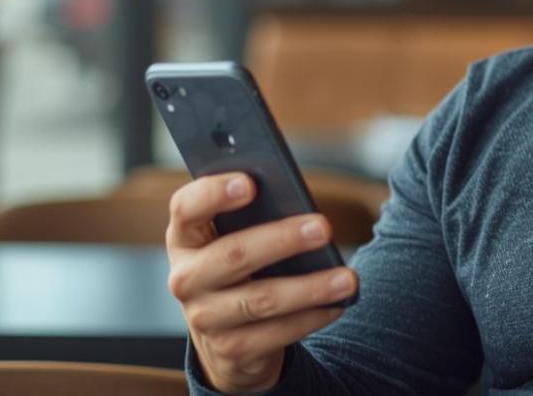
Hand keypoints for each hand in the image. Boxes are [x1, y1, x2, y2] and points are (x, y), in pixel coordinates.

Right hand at [166, 173, 359, 393]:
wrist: (225, 333)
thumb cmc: (239, 264)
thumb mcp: (236, 236)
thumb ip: (254, 214)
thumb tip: (298, 204)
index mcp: (185, 238)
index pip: (186, 208)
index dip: (213, 194)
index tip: (250, 183)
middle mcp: (186, 278)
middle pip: (234, 255)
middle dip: (282, 240)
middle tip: (323, 227)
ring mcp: (204, 318)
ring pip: (262, 300)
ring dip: (310, 288)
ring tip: (348, 278)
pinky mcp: (229, 350)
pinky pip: (276, 334)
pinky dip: (311, 318)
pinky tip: (337, 304)